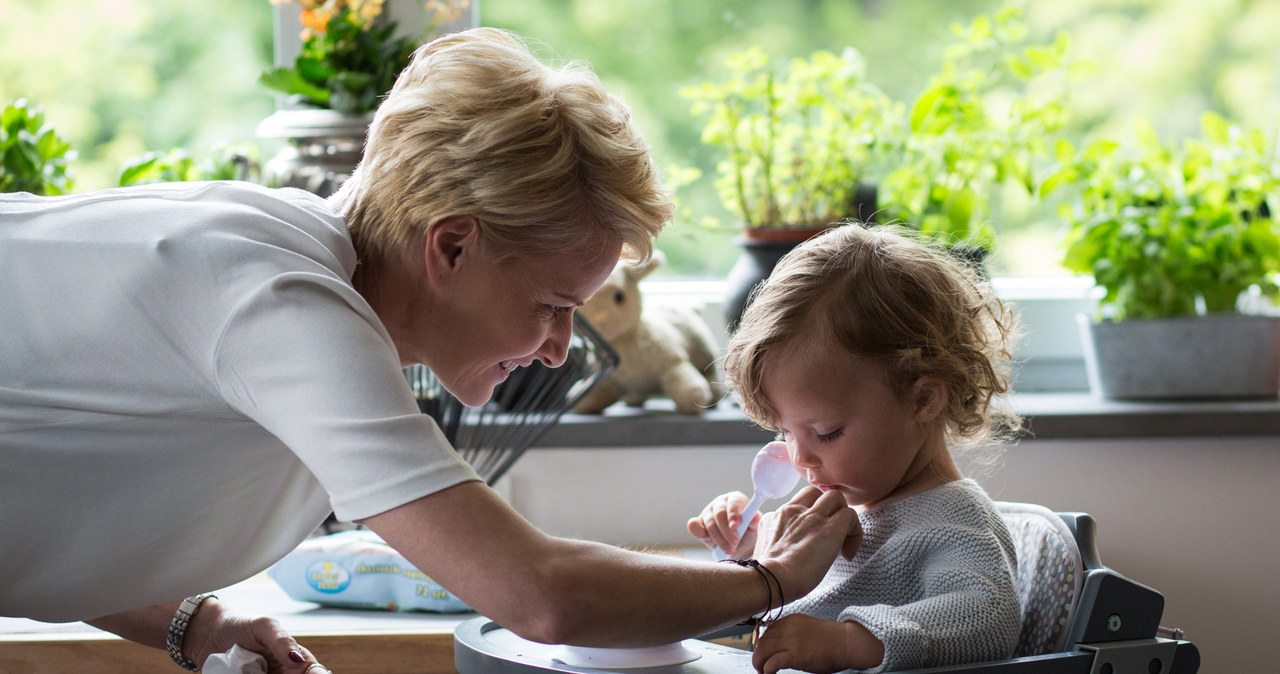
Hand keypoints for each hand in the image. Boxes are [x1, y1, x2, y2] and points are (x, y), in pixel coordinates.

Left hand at [186, 598, 328, 672]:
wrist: (205, 633)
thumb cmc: (239, 624)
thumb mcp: (263, 626)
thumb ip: (282, 641)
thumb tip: (298, 660)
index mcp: (291, 656)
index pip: (311, 670)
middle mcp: (280, 672)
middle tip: (265, 672)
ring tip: (249, 670)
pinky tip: (239, 673)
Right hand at [686, 491, 755, 556]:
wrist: (737, 547)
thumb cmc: (747, 534)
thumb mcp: (754, 530)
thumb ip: (754, 523)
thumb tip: (755, 516)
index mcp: (736, 500)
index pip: (734, 503)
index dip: (734, 514)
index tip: (736, 525)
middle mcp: (721, 504)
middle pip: (720, 514)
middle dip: (727, 531)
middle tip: (735, 543)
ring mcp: (708, 513)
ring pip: (710, 524)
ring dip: (719, 539)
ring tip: (729, 550)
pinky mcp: (698, 523)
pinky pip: (694, 525)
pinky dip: (697, 532)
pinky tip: (706, 539)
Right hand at [750, 487, 861, 604]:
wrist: (770, 579)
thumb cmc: (766, 576)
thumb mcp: (762, 553)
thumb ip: (774, 545)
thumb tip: (782, 555)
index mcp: (774, 518)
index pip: (794, 506)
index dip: (806, 518)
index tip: (809, 540)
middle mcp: (792, 511)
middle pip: (813, 492)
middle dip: (825, 508)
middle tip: (828, 533)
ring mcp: (812, 516)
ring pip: (835, 497)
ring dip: (841, 515)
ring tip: (842, 540)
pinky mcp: (830, 528)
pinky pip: (851, 516)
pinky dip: (855, 532)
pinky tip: (849, 553)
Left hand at [752, 614, 883, 673]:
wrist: (847, 642)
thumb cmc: (831, 639)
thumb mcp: (807, 629)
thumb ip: (791, 634)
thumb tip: (777, 648)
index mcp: (791, 620)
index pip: (767, 631)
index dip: (762, 644)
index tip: (763, 653)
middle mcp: (788, 627)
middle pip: (762, 641)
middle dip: (758, 655)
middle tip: (759, 665)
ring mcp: (792, 640)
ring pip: (763, 651)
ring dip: (759, 663)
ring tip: (762, 671)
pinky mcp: (796, 655)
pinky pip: (773, 662)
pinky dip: (767, 669)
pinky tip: (769, 673)